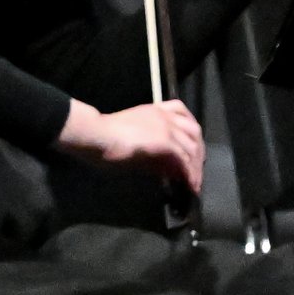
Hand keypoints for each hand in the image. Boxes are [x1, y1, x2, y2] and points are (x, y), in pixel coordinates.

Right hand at [55, 99, 205, 195]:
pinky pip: (183, 158)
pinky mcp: (164, 140)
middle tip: (196, 171)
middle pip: (194, 130)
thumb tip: (166, 168)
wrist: (95, 134)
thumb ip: (150, 151)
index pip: (181, 112)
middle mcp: (163, 115)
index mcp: (154, 110)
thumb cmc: (103, 136)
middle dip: (198, 151)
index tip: (192, 146)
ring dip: (195, 167)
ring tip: (194, 184)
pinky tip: (188, 184)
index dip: (190, 130)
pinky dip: (189, 172)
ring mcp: (165, 126)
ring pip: (192, 146)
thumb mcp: (131, 141)